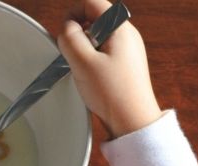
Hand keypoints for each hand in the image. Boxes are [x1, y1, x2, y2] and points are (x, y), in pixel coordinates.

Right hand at [57, 0, 161, 138]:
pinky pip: (102, 53)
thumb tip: (66, 28)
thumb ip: (70, 38)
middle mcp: (127, 35)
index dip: (73, 13)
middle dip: (78, 35)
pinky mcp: (124, 64)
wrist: (133, 122)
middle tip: (75, 57)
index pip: (91, 3)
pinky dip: (91, 61)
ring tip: (85, 71)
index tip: (65, 33)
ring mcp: (127, 50)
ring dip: (84, 50)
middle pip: (93, 19)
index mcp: (120, 28)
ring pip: (96, 37)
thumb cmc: (113, 94)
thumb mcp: (83, 62)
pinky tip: (92, 78)